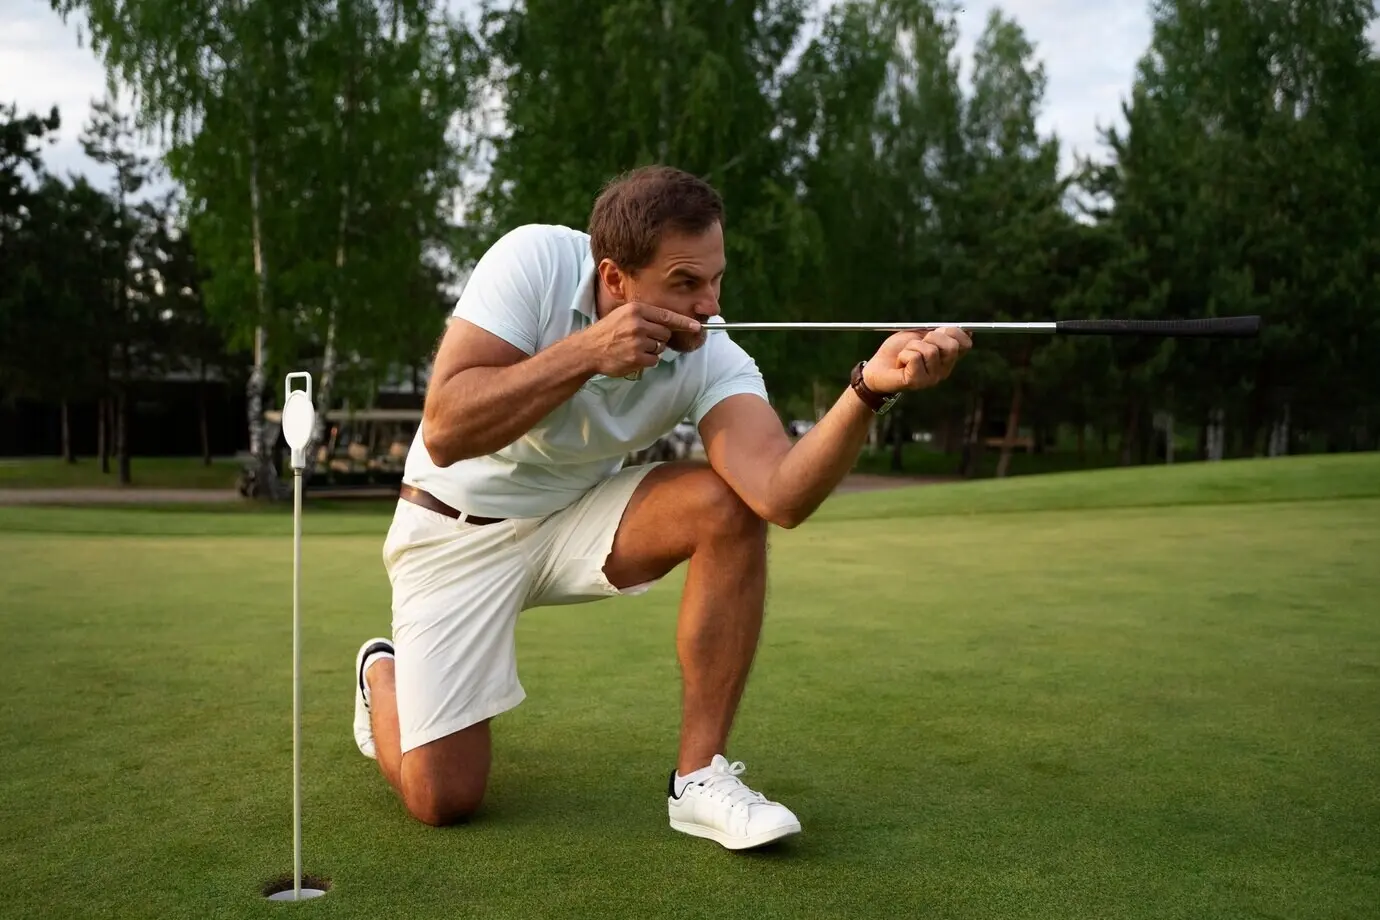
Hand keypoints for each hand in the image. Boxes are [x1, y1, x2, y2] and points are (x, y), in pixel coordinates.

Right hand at [578, 301, 701, 376]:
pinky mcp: (636, 358)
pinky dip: (647, 361)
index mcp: (636, 310)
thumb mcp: (624, 314)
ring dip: (652, 350)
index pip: (667, 316)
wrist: (588, 350)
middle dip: (660, 338)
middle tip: (643, 339)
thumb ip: (645, 316)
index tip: (697, 327)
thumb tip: (671, 322)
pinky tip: (632, 357)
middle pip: (666, 333)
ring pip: (660, 347)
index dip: (684, 323)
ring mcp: (638, 342)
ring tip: (634, 347)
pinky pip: (654, 361)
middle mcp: (638, 324)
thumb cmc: (607, 331)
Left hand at [862, 326, 971, 392]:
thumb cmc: (897, 351)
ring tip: (905, 354)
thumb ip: (938, 333)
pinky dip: (904, 354)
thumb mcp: (919, 336)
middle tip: (919, 342)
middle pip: (952, 346)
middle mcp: (943, 370)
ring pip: (930, 351)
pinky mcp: (918, 382)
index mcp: (947, 359)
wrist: (877, 368)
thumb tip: (966, 330)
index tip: (939, 329)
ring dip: (913, 346)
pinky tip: (900, 363)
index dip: (954, 332)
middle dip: (933, 337)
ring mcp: (932, 378)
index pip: (965, 344)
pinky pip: (915, 358)